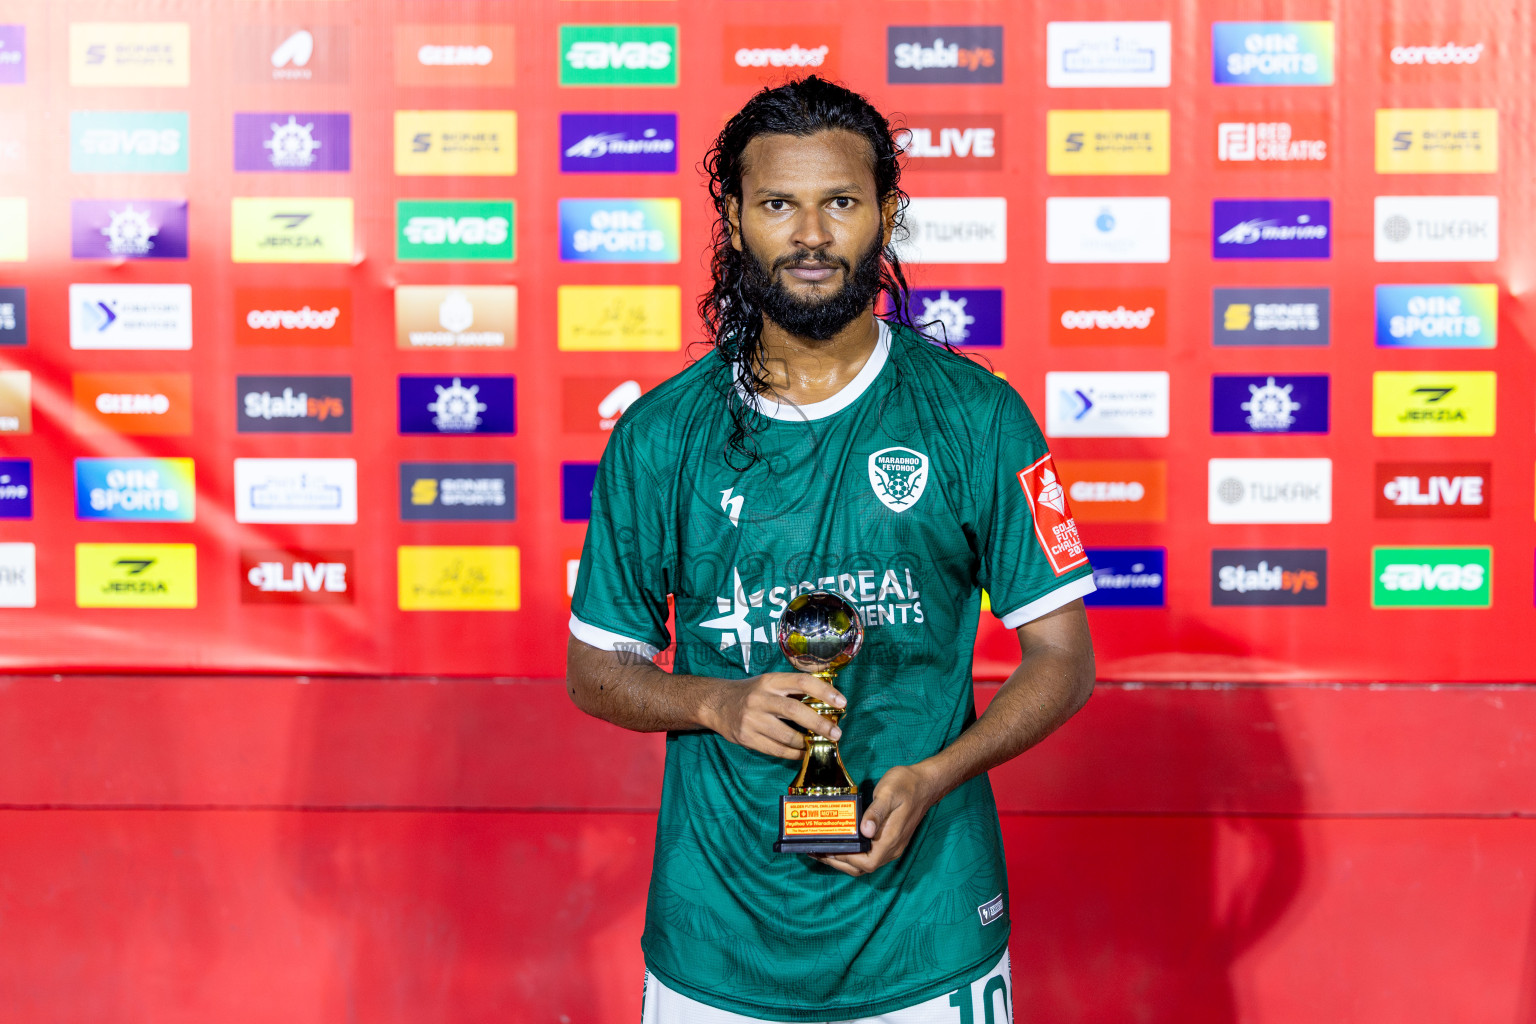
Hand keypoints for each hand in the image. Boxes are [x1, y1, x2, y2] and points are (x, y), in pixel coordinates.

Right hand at [699, 672, 845, 759]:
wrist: (716, 703)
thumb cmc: (751, 692)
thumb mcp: (769, 683)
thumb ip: (793, 690)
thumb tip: (827, 703)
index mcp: (770, 681)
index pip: (802, 682)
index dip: (824, 691)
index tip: (842, 703)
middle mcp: (760, 698)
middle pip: (795, 710)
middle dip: (819, 724)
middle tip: (836, 733)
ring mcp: (751, 719)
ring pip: (786, 735)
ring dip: (806, 742)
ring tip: (815, 743)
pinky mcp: (746, 737)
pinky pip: (775, 749)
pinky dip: (793, 753)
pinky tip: (801, 752)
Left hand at [816, 764, 940, 876]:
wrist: (925, 783)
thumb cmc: (906, 785)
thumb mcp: (888, 793)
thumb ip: (876, 812)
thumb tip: (865, 830)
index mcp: (891, 839)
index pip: (867, 862)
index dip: (846, 860)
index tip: (828, 850)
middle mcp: (892, 848)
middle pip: (863, 868)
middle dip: (839, 863)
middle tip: (817, 852)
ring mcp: (892, 846)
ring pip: (866, 863)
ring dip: (845, 861)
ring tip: (824, 850)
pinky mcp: (889, 840)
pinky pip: (869, 855)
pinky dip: (853, 854)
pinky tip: (842, 844)